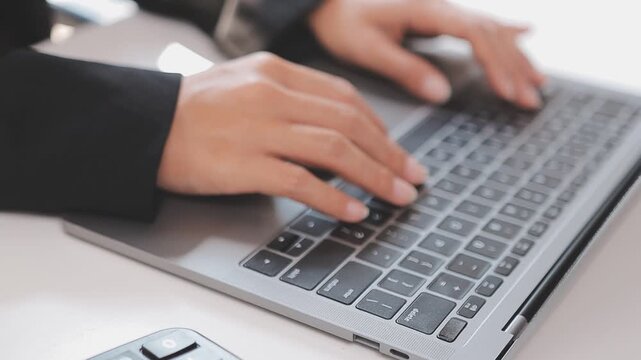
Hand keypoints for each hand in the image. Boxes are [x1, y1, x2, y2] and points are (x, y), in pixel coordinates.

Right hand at [157, 52, 426, 221]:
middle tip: (413, 176)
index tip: (396, 149)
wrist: (141, 125)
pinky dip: (335, 199)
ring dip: (375, 176)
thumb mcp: (243, 85)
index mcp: (276, 71)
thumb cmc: (191, 109)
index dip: (379, 126)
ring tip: (399, 196)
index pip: (344, 96)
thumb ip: (287, 99)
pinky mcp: (245, 163)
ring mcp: (259, 128)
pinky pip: (302, 181)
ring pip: (336, 150)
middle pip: (350, 123)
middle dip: (389, 153)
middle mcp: (273, 95)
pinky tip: (355, 213)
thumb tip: (332, 129)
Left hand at [309, 0, 545, 108]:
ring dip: (515, 54)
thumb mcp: (367, 48)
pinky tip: (526, 32)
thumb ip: (405, 68)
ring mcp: (441, 8)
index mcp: (425, 8)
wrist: (328, 2)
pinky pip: (479, 23)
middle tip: (531, 99)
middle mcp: (439, 4)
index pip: (474, 34)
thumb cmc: (342, 22)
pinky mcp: (438, 15)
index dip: (496, 63)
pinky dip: (505, 31)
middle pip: (490, 31)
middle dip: (514, 66)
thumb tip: (441, 93)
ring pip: (490, 27)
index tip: (508, 91)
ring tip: (538, 80)